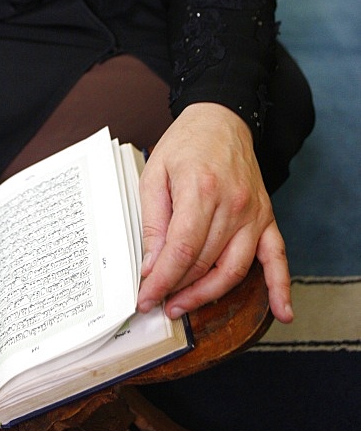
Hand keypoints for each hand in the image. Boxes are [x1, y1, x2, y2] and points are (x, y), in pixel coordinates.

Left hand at [136, 102, 293, 323]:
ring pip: (233, 269)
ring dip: (208, 294)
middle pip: (205, 263)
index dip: (162, 280)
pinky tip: (283, 312)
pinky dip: (281, 287)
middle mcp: (232, 204)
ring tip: (183, 306)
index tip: (146, 298)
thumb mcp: (154, 174)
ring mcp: (254, 213)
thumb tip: (151, 265)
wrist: (221, 119)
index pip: (182, 250)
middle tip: (157, 301)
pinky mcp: (266, 217)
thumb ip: (153, 221)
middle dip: (177, 289)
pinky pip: (277, 257)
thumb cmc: (186, 144)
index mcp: (200, 190)